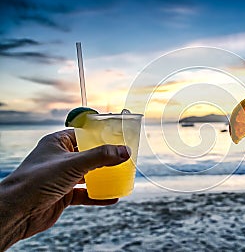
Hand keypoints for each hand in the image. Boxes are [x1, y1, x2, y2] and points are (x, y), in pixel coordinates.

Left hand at [0, 129, 129, 249]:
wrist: (17, 211)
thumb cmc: (37, 181)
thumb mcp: (74, 163)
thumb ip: (101, 156)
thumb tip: (125, 151)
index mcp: (57, 143)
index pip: (83, 134)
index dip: (100, 135)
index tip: (118, 137)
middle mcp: (60, 159)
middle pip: (88, 155)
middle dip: (106, 157)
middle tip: (124, 158)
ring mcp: (62, 177)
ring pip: (88, 175)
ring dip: (104, 177)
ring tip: (121, 176)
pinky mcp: (64, 195)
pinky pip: (86, 193)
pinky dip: (99, 196)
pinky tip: (112, 198)